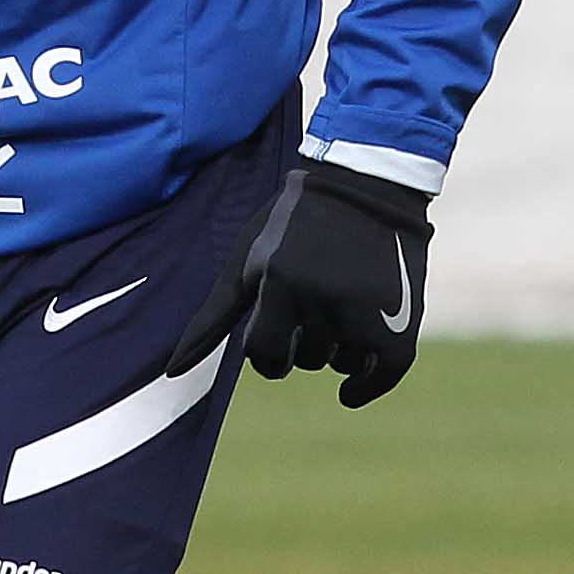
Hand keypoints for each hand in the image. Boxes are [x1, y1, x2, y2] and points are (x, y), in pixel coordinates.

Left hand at [163, 156, 432, 409]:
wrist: (369, 183)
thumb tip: (171, 371)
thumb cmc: (294, 222)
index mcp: (281, 281)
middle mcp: (323, 298)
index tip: (276, 335)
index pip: (264, 353)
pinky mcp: (402, 319)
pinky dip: (366, 386)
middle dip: (303, 340)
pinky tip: (349, 391)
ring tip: (341, 304)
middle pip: (304, 359)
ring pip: (340, 362)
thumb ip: (210, 318)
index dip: (268, 350)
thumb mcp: (246, 261)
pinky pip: (383, 373)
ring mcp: (365, 309)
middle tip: (316, 299)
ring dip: (336, 348)